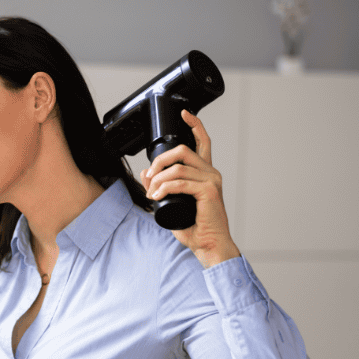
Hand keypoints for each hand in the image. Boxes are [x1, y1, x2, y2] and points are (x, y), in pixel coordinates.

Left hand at [141, 109, 240, 267]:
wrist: (209, 245)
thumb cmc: (194, 227)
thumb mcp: (173, 202)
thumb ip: (162, 187)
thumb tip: (146, 174)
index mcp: (206, 173)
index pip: (203, 142)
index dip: (195, 125)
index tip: (184, 114)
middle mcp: (211, 173)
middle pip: (183, 150)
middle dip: (160, 160)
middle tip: (149, 176)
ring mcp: (211, 181)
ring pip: (178, 167)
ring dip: (158, 178)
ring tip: (152, 192)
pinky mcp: (208, 192)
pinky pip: (180, 182)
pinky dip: (164, 187)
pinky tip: (157, 196)